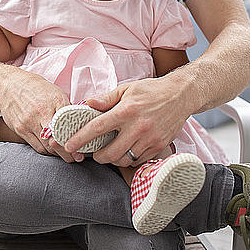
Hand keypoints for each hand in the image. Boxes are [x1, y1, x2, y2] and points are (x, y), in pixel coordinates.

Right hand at [0, 67, 84, 162]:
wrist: (9, 86)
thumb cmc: (36, 88)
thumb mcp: (55, 92)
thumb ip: (66, 109)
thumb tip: (81, 123)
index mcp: (54, 101)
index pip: (68, 124)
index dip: (77, 138)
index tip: (84, 147)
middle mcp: (41, 113)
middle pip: (57, 140)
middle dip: (69, 151)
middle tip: (78, 157)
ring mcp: (29, 123)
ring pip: (47, 147)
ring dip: (58, 153)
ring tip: (68, 155)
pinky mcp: (20, 130)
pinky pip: (36, 146)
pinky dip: (46, 150)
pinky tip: (53, 150)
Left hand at [64, 76, 190, 166]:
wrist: (180, 95)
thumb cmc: (151, 91)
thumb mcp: (126, 89)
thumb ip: (106, 99)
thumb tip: (87, 103)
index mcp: (126, 111)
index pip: (98, 128)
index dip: (81, 138)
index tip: (69, 145)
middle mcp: (138, 127)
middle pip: (111, 153)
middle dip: (98, 156)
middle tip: (95, 152)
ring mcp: (150, 139)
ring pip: (125, 159)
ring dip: (114, 159)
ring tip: (111, 151)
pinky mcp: (159, 146)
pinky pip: (139, 160)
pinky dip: (130, 158)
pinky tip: (127, 149)